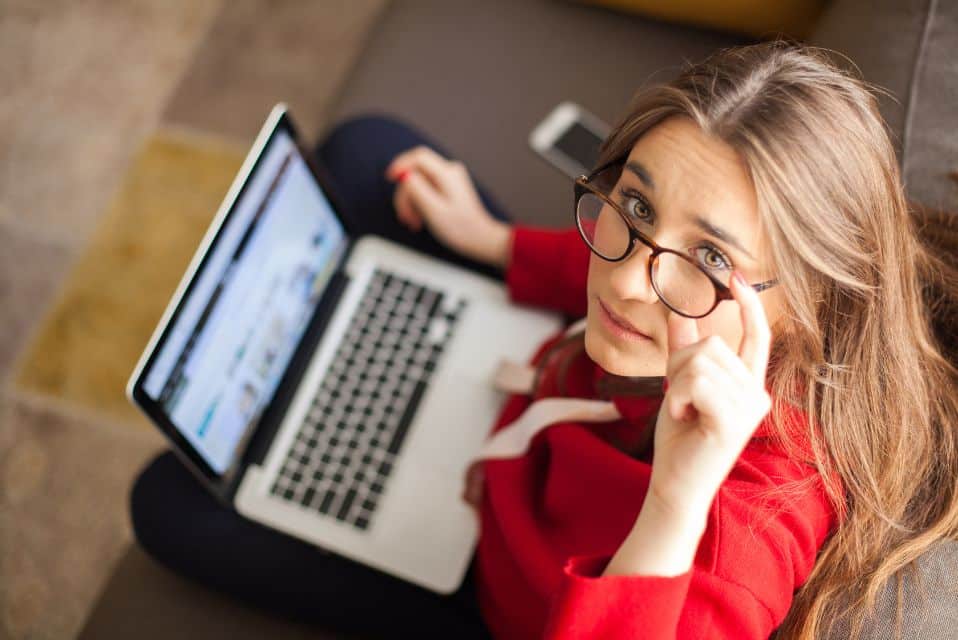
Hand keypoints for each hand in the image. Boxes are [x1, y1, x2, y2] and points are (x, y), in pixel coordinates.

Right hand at [385, 146, 510, 268]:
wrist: (479, 238)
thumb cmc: (461, 229)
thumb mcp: (434, 210)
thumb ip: (418, 190)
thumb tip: (405, 176)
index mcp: (447, 175)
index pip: (419, 156)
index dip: (401, 164)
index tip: (390, 178)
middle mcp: (449, 172)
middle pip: (416, 172)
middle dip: (405, 194)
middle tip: (405, 216)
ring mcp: (449, 179)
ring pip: (418, 182)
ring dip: (411, 202)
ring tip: (413, 222)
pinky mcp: (448, 188)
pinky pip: (426, 189)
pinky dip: (419, 203)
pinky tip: (419, 218)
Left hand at [648, 270, 772, 520]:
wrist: (675, 484)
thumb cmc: (680, 439)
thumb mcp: (680, 387)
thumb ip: (683, 350)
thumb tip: (678, 311)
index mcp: (748, 385)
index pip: (757, 337)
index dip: (751, 305)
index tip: (737, 276)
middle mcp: (758, 393)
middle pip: (711, 343)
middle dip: (679, 364)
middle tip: (679, 399)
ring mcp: (750, 407)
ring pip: (700, 360)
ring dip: (676, 383)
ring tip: (683, 411)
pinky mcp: (735, 420)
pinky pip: (694, 381)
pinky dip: (677, 396)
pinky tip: (683, 417)